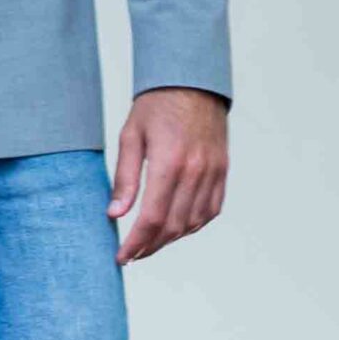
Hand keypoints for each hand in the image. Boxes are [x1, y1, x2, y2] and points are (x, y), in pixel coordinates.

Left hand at [108, 86, 228, 262]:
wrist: (192, 83)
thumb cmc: (154, 107)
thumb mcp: (130, 137)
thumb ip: (125, 178)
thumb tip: (115, 213)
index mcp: (170, 163)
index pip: (154, 217)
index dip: (137, 242)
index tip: (122, 256)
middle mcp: (196, 172)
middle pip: (175, 225)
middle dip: (151, 246)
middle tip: (131, 255)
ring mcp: (214, 173)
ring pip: (195, 222)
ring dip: (172, 239)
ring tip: (149, 244)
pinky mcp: (222, 172)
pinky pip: (211, 210)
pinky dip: (193, 225)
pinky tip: (176, 229)